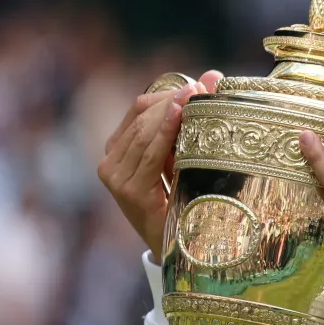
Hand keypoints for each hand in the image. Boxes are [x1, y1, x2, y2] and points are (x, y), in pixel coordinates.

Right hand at [98, 69, 223, 262]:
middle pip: (141, 116)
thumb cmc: (184, 199)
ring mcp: (116, 177)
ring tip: (196, 97)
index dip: (167, 94)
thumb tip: (211, 74)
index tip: (196, 85)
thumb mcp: (187, 155)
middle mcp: (111, 161)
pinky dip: (166, 133)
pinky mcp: (129, 192)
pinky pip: (150, 154)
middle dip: (173, 100)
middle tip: (202, 88)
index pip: (139, 108)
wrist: (181, 250)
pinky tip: (181, 117)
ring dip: (172, 112)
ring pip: (145, 131)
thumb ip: (193, 118)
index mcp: (120, 149)